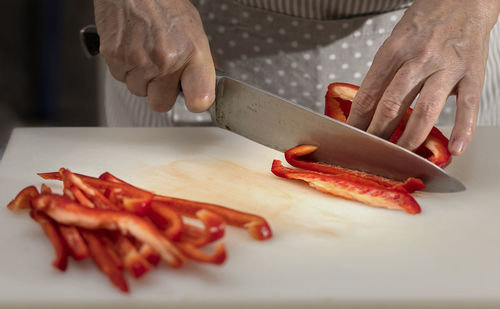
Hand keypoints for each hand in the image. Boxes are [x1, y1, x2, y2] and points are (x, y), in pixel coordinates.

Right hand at [94, 0, 214, 111]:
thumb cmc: (164, 4)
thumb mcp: (193, 31)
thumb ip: (199, 63)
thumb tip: (203, 89)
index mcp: (191, 53)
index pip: (199, 97)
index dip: (197, 103)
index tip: (195, 101)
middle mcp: (165, 60)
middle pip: (161, 103)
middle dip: (160, 91)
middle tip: (161, 70)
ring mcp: (139, 60)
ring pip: (138, 91)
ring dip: (140, 77)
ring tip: (145, 51)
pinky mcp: (115, 57)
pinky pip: (120, 78)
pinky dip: (124, 67)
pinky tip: (131, 47)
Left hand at [347, 0, 499, 154]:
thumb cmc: (427, 20)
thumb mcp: (396, 40)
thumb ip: (385, 71)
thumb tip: (369, 106)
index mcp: (394, 50)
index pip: (369, 93)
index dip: (358, 120)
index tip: (352, 136)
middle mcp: (419, 58)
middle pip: (392, 104)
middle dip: (378, 133)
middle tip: (372, 151)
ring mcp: (447, 67)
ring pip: (425, 110)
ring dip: (411, 137)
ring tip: (402, 155)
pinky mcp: (472, 72)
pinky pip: (467, 105)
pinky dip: (462, 129)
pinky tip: (455, 148)